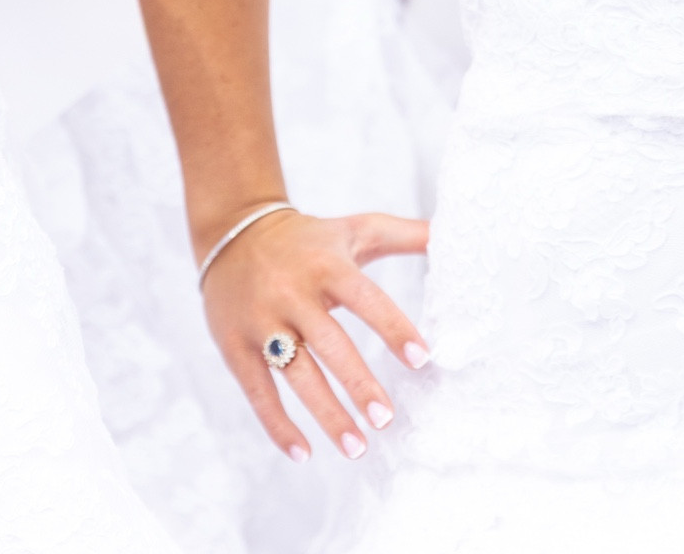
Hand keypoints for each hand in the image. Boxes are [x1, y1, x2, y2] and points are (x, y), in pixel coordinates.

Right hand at [200, 208, 430, 461]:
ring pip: (296, 374)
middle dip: (358, 384)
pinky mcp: (235, 345)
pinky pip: (258, 391)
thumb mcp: (356, 229)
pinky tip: (304, 454)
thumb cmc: (309, 239)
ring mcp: (262, 321)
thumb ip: (404, 234)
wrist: (235, 232)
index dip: (393, 327)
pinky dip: (277, 425)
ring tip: (357, 447)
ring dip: (326, 414)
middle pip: (330, 343)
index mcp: (328, 265)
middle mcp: (293, 293)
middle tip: (387, 420)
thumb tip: (448, 232)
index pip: (365, 298)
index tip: (422, 359)